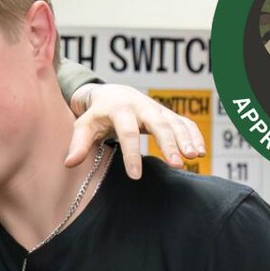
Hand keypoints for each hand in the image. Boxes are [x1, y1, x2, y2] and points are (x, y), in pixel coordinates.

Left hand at [66, 83, 204, 179]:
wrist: (111, 94)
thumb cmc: (96, 114)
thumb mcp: (83, 125)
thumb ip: (78, 143)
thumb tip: (69, 163)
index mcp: (119, 109)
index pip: (127, 132)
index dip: (131, 154)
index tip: (135, 176)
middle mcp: (141, 106)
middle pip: (158, 123)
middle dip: (168, 143)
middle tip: (176, 163)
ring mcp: (156, 109)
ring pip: (174, 122)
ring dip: (185, 139)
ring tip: (194, 158)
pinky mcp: (167, 114)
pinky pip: (183, 123)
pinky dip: (193, 135)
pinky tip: (200, 152)